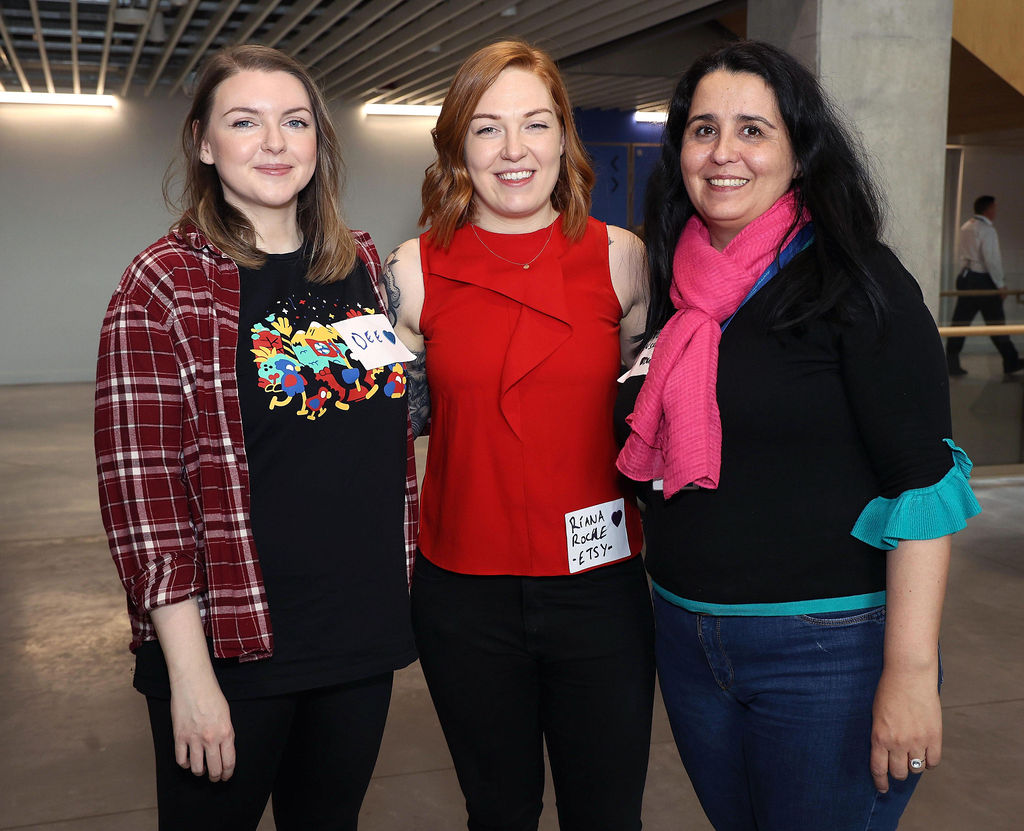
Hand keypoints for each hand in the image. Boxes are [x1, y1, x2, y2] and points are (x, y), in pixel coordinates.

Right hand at [169, 675, 235, 781]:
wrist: (194, 684)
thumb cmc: (211, 696)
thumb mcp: (226, 715)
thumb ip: (226, 734)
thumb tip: (224, 750)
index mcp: (226, 733)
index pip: (229, 762)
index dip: (228, 774)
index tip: (226, 777)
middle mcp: (211, 739)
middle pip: (214, 769)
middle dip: (216, 777)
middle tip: (214, 777)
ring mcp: (194, 739)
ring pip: (197, 769)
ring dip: (200, 772)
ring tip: (201, 769)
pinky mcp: (179, 737)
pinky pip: (181, 760)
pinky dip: (185, 764)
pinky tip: (188, 761)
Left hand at [870, 666, 940, 791]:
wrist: (909, 675)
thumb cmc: (889, 691)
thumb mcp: (876, 714)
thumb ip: (881, 735)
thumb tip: (885, 754)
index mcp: (879, 737)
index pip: (878, 769)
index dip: (880, 782)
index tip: (882, 788)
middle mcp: (897, 743)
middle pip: (898, 772)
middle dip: (897, 772)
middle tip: (899, 766)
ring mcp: (917, 741)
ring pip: (916, 769)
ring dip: (913, 766)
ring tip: (912, 756)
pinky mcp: (934, 737)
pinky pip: (933, 762)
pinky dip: (929, 761)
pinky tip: (925, 754)